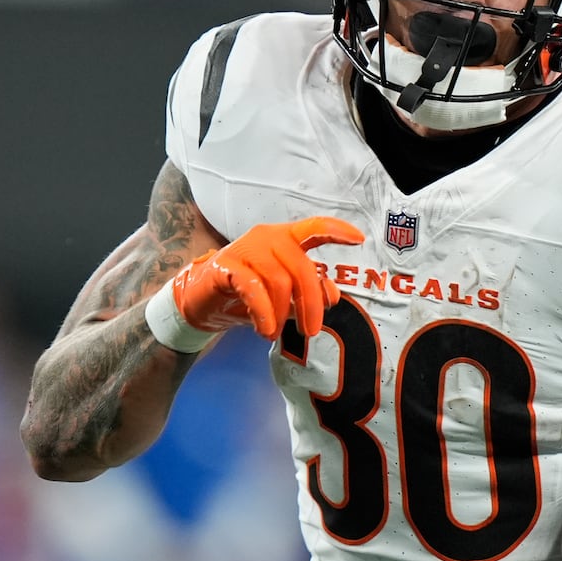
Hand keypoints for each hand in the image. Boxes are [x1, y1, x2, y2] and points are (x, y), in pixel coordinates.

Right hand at [171, 217, 363, 338]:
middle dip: (310, 303)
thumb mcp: (284, 297)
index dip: (336, 231)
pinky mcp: (225, 265)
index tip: (359, 239)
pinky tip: (264, 329)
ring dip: (281, 313)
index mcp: (285, 239)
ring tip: (274, 332)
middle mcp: (267, 237)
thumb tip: (333, 294)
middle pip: (301, 267)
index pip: (314, 228)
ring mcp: (245, 248)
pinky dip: (263, 313)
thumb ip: (308, 292)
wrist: (202, 302)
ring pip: (279, 280)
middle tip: (311, 330)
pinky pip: (253, 288)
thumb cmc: (248, 295)